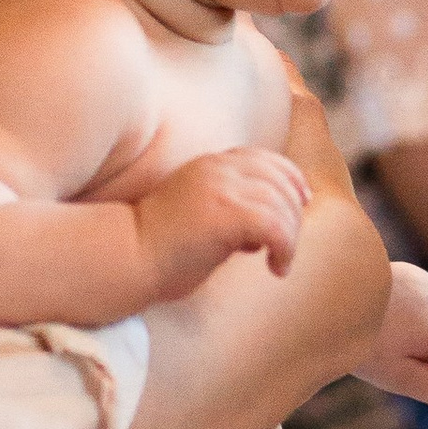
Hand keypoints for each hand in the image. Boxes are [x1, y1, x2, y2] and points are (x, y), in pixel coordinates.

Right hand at [135, 148, 310, 295]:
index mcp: (211, 164)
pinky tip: (275, 268)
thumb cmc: (157, 249)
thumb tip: (261, 233)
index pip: (265, 159)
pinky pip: (276, 226)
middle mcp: (219, 168)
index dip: (291, 179)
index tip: (301, 203)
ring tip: (278, 262)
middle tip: (288, 244)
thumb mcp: (198, 215)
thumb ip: (228, 211)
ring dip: (289, 237)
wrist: (126, 257)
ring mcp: (222, 187)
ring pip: (283, 204)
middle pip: (281, 180)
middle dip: (294, 213)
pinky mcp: (226, 212)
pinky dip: (285, 248)